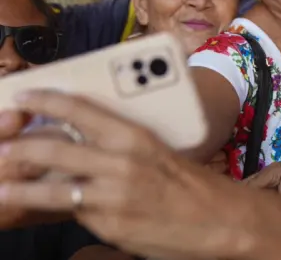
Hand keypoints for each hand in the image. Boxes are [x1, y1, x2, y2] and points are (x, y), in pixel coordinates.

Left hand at [0, 91, 256, 258]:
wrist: (217, 221)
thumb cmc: (190, 182)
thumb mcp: (158, 151)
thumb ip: (120, 146)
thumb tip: (82, 142)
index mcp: (134, 136)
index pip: (79, 110)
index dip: (45, 101)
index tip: (23, 95)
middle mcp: (119, 163)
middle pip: (52, 149)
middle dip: (18, 148)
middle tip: (1, 147)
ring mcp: (111, 197)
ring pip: (49, 188)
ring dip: (18, 188)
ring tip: (1, 188)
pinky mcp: (109, 226)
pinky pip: (73, 212)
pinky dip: (53, 208)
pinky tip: (39, 207)